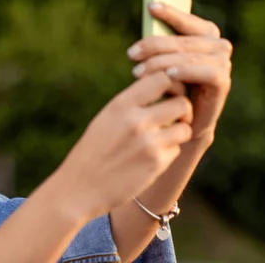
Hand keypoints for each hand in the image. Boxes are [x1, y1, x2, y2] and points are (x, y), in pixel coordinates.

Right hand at [57, 71, 192, 217]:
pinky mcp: (156, 164)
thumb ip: (131, 104)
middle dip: (182, 110)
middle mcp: (136, 121)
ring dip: (179, 132)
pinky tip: (151, 157)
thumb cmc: (92, 151)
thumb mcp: (105, 119)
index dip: (172, 84)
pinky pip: (176, 150)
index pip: (161, 78)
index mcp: (120, 105)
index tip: (167, 94)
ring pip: (185, 128)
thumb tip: (162, 89)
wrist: (79, 187)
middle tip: (174, 117)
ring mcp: (148, 143)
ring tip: (164, 137)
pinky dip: (168, 153)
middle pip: (181, 103)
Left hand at [127, 2, 232, 143]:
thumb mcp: (160, 60)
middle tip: (131, 54)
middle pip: (183, 40)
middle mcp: (217, 46)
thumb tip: (151, 8)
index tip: (150, 7)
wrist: (180, 121)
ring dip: (162, 62)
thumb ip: (160, 39)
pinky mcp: (223, 82)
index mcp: (205, 35)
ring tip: (138, 71)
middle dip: (154, 45)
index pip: (187, 20)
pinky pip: (207, 72)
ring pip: (190, 56)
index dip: (170, 12)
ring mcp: (223, 63)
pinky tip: (168, 75)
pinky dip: (187, 71)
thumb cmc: (168, 86)